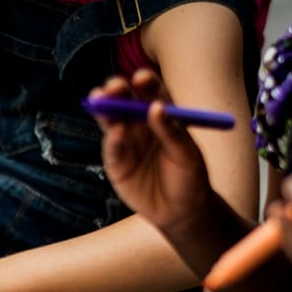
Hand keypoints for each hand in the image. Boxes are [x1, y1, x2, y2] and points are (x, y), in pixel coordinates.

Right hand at [92, 69, 211, 234]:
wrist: (180, 212)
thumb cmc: (190, 179)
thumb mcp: (187, 154)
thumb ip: (172, 131)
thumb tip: (155, 107)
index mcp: (162, 115)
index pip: (151, 92)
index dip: (145, 83)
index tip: (141, 78)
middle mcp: (140, 124)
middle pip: (124, 100)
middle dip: (116, 90)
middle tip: (113, 87)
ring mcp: (126, 142)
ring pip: (110, 119)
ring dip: (104, 108)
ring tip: (100, 99)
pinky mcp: (116, 162)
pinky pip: (111, 148)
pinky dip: (112, 140)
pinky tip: (116, 134)